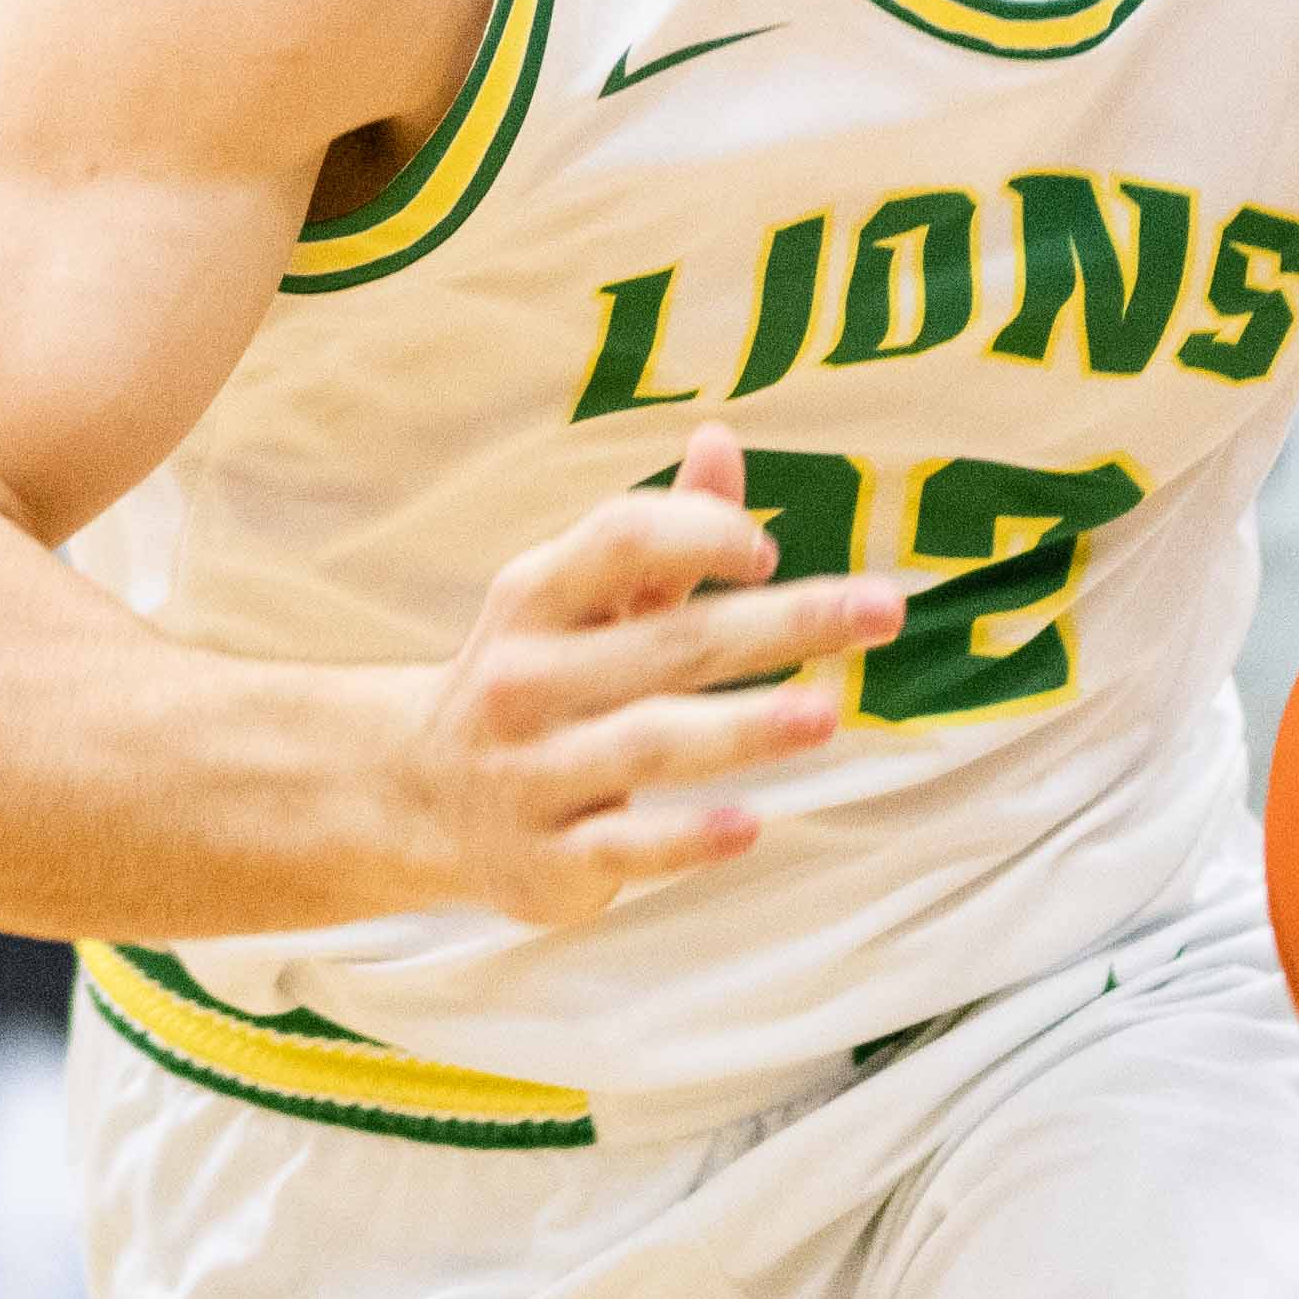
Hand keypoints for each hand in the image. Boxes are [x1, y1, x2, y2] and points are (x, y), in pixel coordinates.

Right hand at [395, 424, 908, 930]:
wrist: (415, 794)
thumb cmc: (534, 678)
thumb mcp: (574, 600)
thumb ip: (660, 534)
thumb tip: (722, 440)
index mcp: (536, 598)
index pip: (620, 541)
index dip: (700, 531)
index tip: (769, 550)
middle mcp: (527, 679)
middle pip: (667, 642)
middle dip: (781, 624)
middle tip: (882, 611)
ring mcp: (534, 771)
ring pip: (649, 743)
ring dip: (743, 728)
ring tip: (826, 714)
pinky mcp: (549, 858)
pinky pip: (625, 846)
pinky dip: (686, 837)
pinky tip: (750, 824)